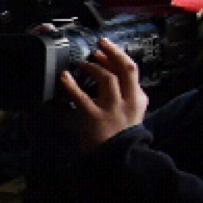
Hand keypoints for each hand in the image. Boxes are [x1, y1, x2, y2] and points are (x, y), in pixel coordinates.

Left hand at [59, 37, 146, 151]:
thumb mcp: (132, 115)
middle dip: (112, 52)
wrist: (118, 159)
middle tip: (99, 43)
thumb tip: (115, 79)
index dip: (117, 57)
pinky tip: (64, 77)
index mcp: (138, 99)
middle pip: (125, 68)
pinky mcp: (95, 117)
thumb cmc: (121, 137)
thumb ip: (128, 98)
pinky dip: (71, 85)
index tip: (105, 51)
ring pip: (106, 78)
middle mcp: (129, 101)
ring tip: (81, 63)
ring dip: (92, 67)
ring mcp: (112, 108)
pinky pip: (81, 96)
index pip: (131, 71)